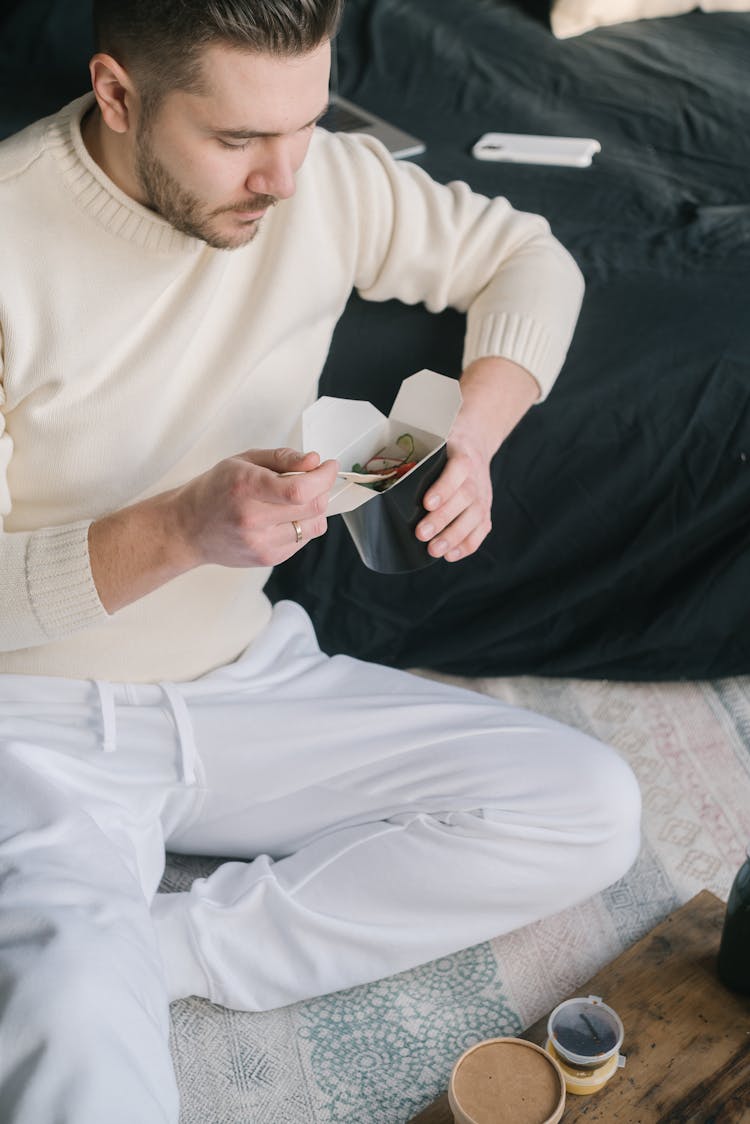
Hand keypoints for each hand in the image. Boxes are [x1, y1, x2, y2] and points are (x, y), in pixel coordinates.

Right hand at [174, 448, 337, 568]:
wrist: (188, 529)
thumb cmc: (215, 490)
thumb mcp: (243, 461)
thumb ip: (282, 458)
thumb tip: (314, 462)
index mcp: (246, 488)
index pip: (299, 489)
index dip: (323, 477)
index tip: (329, 467)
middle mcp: (253, 519)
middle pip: (312, 506)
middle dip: (323, 489)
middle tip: (316, 479)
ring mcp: (261, 543)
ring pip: (314, 525)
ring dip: (316, 508)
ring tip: (298, 499)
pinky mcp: (267, 558)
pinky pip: (303, 540)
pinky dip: (304, 524)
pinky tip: (285, 516)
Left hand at [415, 434, 493, 562]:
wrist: (475, 444)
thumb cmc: (445, 449)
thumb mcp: (434, 444)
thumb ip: (417, 459)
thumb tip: (383, 479)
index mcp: (461, 455)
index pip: (458, 469)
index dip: (444, 487)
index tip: (426, 503)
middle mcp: (475, 476)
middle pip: (465, 497)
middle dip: (443, 518)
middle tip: (421, 534)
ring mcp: (483, 494)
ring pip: (475, 516)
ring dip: (454, 536)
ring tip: (434, 550)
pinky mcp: (486, 510)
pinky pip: (481, 529)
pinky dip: (467, 545)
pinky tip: (450, 555)